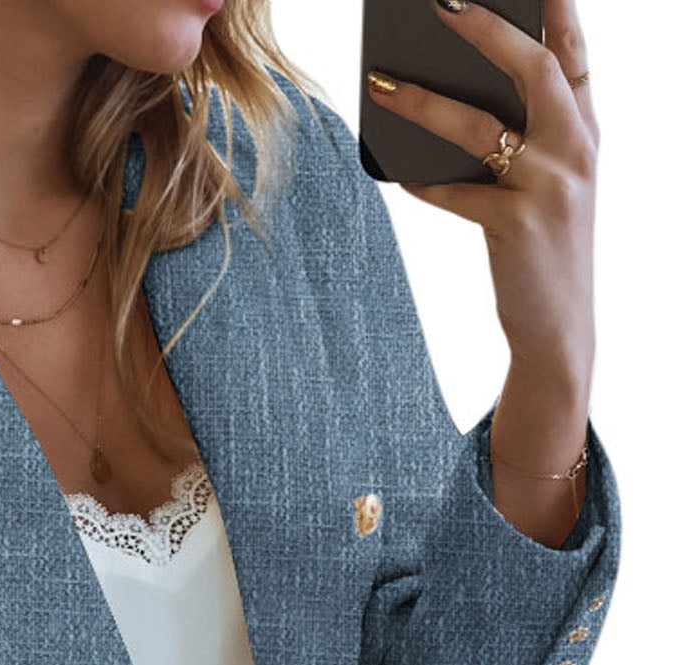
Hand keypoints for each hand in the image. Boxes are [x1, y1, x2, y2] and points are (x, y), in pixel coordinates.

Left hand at [366, 0, 597, 386]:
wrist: (557, 329)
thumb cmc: (542, 250)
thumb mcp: (548, 185)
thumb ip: (523, 137)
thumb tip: (455, 94)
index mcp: (586, 133)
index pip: (575, 53)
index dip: (556, 6)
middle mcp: (576, 151)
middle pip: (535, 69)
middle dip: (488, 29)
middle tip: (441, 2)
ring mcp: (550, 188)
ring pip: (481, 129)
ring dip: (425, 103)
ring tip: (379, 83)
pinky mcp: (518, 227)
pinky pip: (458, 194)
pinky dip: (424, 182)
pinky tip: (396, 170)